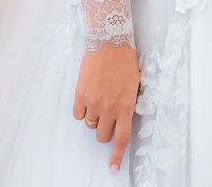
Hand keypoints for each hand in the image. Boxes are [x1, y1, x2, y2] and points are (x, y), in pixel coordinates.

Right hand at [73, 44, 139, 173]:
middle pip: (102, 135)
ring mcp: (93, 102)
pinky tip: (88, 97)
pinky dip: (82, 110)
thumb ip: (127, 105)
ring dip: (94, 118)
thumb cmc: (124, 61)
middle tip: (108, 116)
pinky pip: (78, 114)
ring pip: (90, 125)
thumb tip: (122, 119)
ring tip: (99, 100)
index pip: (121, 138)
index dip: (116, 156)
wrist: (109, 42)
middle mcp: (109, 107)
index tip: (112, 169)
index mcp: (125, 106)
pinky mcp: (80, 95)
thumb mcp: (134, 85)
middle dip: (105, 130)